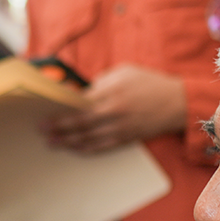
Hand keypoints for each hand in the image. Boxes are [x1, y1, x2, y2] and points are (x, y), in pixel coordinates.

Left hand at [42, 64, 187, 152]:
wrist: (177, 102)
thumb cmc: (148, 83)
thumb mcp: (124, 72)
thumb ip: (100, 81)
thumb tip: (79, 93)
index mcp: (112, 91)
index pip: (79, 103)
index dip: (61, 110)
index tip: (45, 112)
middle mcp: (114, 111)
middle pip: (80, 123)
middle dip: (59, 127)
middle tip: (43, 130)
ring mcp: (120, 127)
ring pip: (89, 138)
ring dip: (68, 141)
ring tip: (53, 142)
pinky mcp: (127, 138)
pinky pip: (102, 146)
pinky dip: (86, 148)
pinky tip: (74, 148)